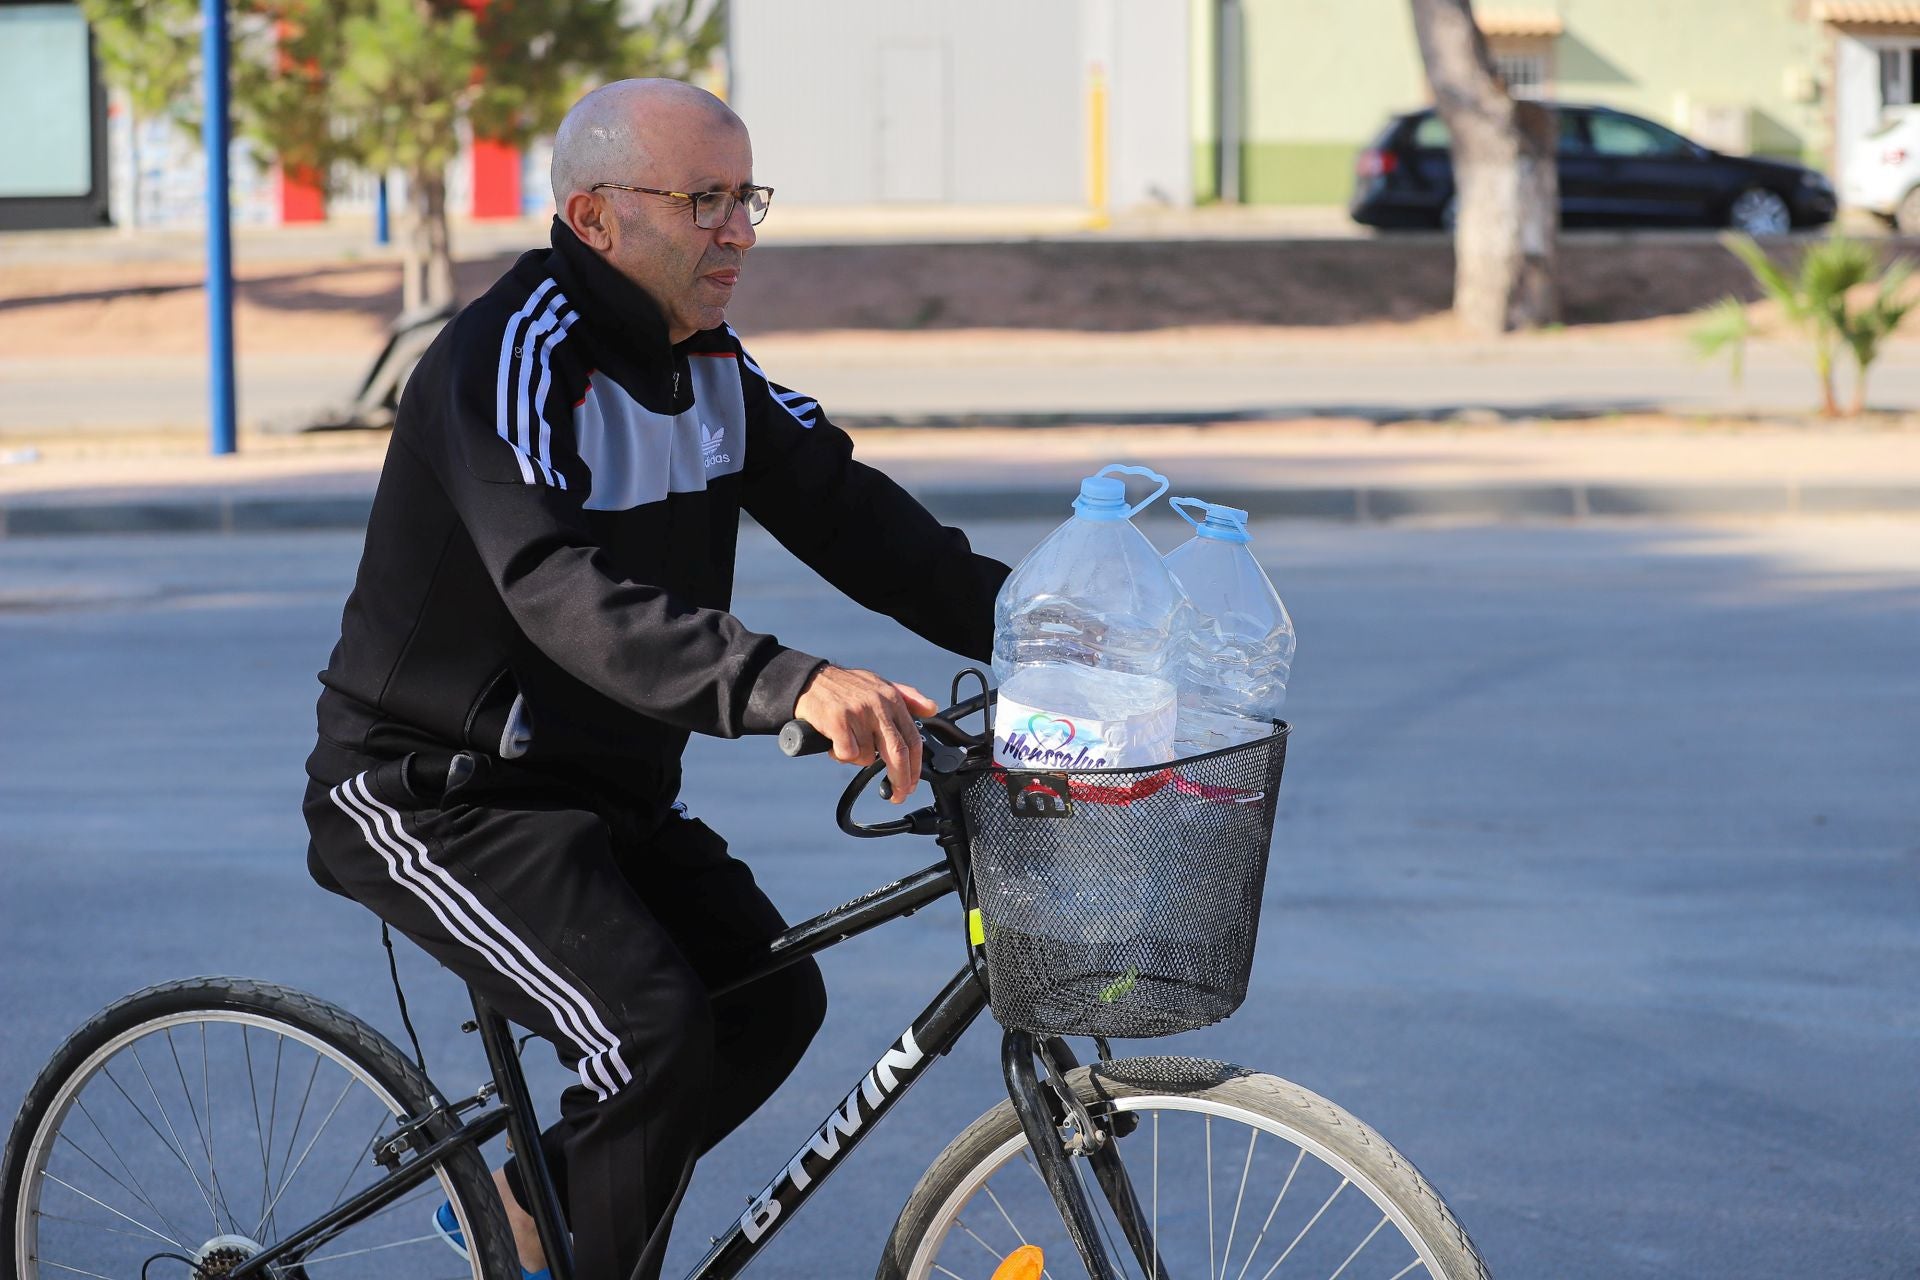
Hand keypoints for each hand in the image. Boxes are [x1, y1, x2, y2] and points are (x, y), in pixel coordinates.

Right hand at [792, 666, 938, 802]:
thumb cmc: (846, 686)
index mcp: (892, 699)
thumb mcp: (880, 685)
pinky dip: (841, 756)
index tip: (912, 784)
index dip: (915, 767)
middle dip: (900, 779)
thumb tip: (932, 708)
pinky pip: (847, 755)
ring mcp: (858, 714)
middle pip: (898, 753)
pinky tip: (835, 744)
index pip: (912, 739)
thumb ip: (908, 697)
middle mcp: (878, 706)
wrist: (810, 680)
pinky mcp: (838, 721)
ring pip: (867, 757)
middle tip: (898, 796)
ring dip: (857, 759)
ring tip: (848, 744)